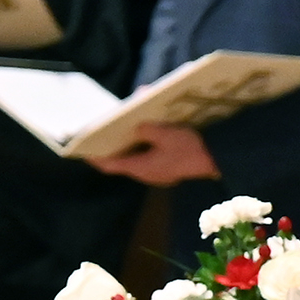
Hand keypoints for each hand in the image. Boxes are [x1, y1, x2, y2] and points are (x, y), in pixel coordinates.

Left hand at [87, 123, 220, 185]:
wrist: (218, 159)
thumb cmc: (190, 149)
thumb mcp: (166, 134)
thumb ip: (146, 129)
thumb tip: (137, 126)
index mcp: (142, 167)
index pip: (110, 165)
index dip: (95, 157)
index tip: (81, 148)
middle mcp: (147, 173)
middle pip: (122, 161)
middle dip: (112, 146)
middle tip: (102, 131)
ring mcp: (158, 172)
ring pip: (136, 158)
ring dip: (129, 144)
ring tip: (122, 128)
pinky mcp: (168, 168)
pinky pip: (148, 157)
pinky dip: (143, 145)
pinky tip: (145, 131)